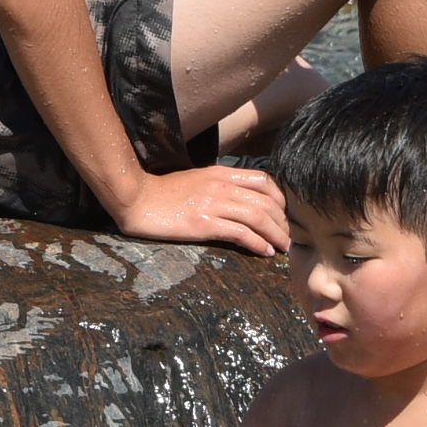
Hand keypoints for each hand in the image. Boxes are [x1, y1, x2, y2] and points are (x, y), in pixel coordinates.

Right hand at [112, 163, 287, 257]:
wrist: (137, 199)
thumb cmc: (164, 192)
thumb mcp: (197, 180)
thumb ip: (220, 186)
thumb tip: (240, 200)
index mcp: (221, 174)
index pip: (264, 181)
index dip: (281, 199)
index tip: (285, 215)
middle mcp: (221, 187)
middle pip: (266, 202)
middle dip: (283, 222)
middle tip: (290, 237)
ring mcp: (213, 204)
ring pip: (258, 218)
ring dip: (276, 235)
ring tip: (283, 248)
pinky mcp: (203, 223)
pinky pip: (240, 233)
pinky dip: (257, 243)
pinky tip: (265, 252)